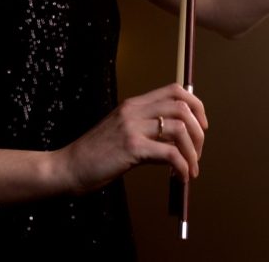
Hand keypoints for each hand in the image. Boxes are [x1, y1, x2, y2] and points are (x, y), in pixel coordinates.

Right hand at [59, 83, 206, 192]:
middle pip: (183, 106)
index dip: (195, 105)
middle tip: (198, 152)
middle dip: (199, 131)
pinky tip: (180, 177)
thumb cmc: (94, 155)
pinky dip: (182, 166)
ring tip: (191, 168)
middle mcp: (134, 110)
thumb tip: (178, 143)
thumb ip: (148, 133)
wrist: (67, 167)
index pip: (175, 90)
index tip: (201, 126)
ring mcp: (132, 127)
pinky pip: (169, 154)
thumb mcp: (122, 134)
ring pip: (180, 128)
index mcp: (133, 104)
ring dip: (193, 151)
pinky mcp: (131, 147)